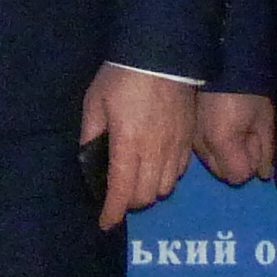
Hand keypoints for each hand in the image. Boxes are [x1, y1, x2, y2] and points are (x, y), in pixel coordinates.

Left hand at [81, 67, 192, 228]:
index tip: (105, 223)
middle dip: (129, 203)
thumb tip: (88, 159)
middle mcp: (155, 151)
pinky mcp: (188, 140)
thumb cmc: (122, 76)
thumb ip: (91, 133)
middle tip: (117, 195)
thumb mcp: (95, 101)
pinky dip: (165, 178)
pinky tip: (155, 166)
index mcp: (128, 143)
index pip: (122, 190)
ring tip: (136, 181)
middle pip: (145, 196)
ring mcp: (175, 147)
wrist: (163, 53)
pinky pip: (179, 173)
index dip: (112, 212)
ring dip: (148, 191)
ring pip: (165, 188)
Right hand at [196, 91, 275, 187]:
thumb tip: (265, 175)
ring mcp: (190, 138)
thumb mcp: (263, 120)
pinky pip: (203, 151)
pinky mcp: (187, 131)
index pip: (238, 176)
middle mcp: (200, 145)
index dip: (251, 161)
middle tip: (244, 133)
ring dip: (224, 154)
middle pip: (223, 173)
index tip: (253, 138)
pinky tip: (219, 126)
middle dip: (237, 160)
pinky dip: (213, 146)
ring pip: (211, 163)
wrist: (222, 61)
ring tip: (231, 126)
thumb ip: (265, 150)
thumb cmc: (248, 90)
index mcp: (220, 142)